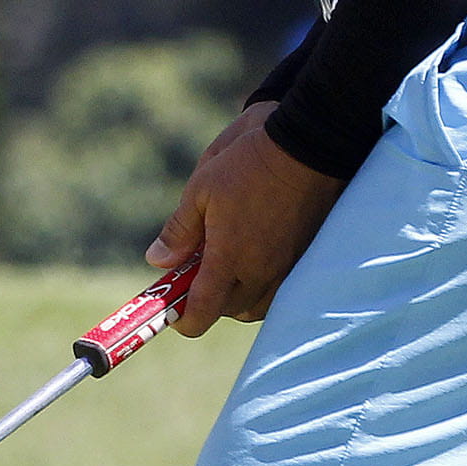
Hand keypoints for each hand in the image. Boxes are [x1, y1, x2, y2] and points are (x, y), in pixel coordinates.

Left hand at [146, 111, 343, 335]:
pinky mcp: (306, 256)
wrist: (308, 145)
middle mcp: (260, 271)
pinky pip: (282, 288)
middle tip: (199, 275)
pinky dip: (264, 286)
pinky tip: (257, 257)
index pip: (203, 311)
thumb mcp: (201, 189)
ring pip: (258, 304)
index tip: (175, 313)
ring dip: (239, 296)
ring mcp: (287, 266)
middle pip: (230, 310)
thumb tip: (158, 262)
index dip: (185, 320)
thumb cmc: (249, 163)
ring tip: (230, 265)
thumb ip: (179, 231)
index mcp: (229, 257)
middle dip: (210, 302)